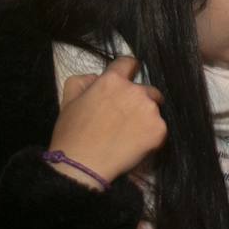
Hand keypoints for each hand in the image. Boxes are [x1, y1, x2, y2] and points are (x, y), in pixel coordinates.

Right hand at [48, 56, 165, 187]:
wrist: (82, 165)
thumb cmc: (72, 134)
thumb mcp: (68, 100)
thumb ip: (83, 81)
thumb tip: (97, 77)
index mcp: (112, 81)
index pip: (128, 63)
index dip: (127, 69)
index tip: (128, 78)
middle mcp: (135, 91)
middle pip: (146, 89)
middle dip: (138, 100)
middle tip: (124, 118)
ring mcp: (150, 110)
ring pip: (154, 109)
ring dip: (145, 117)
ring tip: (127, 133)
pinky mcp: (160, 130)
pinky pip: (159, 128)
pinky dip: (150, 135)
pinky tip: (134, 144)